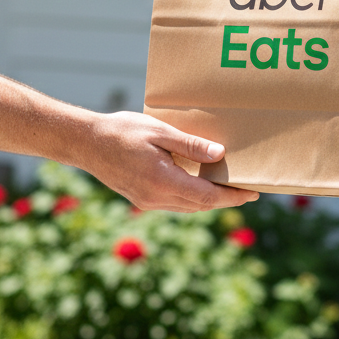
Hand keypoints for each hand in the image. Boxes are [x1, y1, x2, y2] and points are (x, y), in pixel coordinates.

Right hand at [79, 111, 259, 211]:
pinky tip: (200, 185)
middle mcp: (156, 198)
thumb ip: (191, 145)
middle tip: (248, 190)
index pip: (207, 197)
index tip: (252, 194)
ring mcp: (147, 201)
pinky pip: (174, 203)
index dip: (232, 197)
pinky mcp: (141, 199)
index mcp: (163, 182)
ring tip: (229, 188)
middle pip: (200, 206)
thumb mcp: (160, 132)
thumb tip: (219, 155)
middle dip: (226, 200)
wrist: (86, 143)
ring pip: (188, 207)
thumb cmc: (123, 131)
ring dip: (209, 200)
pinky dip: (192, 197)